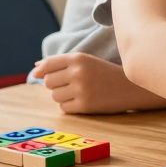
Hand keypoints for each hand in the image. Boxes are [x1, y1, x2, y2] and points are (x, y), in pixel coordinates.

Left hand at [32, 53, 159, 113]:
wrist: (131, 87)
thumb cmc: (104, 73)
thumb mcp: (85, 61)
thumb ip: (60, 62)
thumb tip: (35, 68)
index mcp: (78, 58)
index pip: (47, 65)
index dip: (42, 71)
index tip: (41, 75)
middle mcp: (78, 72)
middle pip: (48, 82)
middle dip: (56, 85)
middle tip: (71, 85)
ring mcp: (82, 90)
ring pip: (55, 96)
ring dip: (63, 96)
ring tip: (79, 93)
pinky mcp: (85, 105)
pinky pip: (64, 108)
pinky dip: (70, 106)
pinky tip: (83, 101)